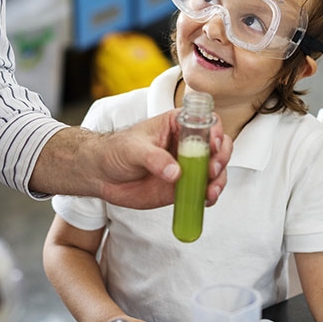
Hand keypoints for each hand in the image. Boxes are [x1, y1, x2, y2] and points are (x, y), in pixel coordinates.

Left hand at [98, 110, 231, 208]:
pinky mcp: (183, 186)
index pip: (205, 122)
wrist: (101, 175)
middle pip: (218, 146)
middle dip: (221, 158)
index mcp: (177, 125)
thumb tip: (175, 173)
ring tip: (210, 191)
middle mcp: (186, 144)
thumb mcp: (133, 149)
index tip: (213, 145)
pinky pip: (203, 190)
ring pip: (215, 170)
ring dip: (219, 180)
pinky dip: (209, 195)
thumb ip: (154, 158)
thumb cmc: (115, 151)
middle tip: (212, 170)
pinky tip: (205, 200)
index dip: (215, 132)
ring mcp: (187, 166)